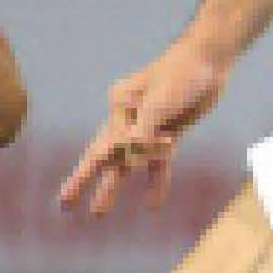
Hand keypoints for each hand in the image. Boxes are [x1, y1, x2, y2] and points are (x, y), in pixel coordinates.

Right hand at [56, 39, 231, 214]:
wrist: (209, 58)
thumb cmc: (182, 73)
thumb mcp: (162, 100)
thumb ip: (145, 130)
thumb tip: (131, 155)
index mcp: (119, 106)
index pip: (107, 145)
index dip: (92, 171)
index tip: (94, 183)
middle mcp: (127, 118)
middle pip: (103, 156)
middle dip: (83, 181)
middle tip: (63, 205)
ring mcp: (147, 127)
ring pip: (127, 164)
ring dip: (114, 187)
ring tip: (98, 214)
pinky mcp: (168, 133)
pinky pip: (158, 163)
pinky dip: (156, 182)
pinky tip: (152, 205)